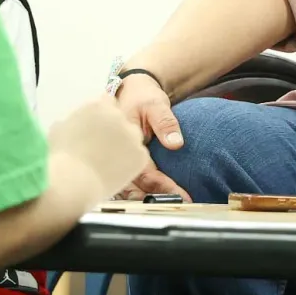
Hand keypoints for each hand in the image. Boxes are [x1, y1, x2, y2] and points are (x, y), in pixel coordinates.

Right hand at [47, 99, 152, 200]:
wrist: (73, 182)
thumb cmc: (60, 158)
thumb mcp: (58, 131)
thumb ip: (71, 122)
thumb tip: (70, 125)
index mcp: (98, 107)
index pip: (108, 102)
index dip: (103, 116)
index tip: (99, 128)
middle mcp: (118, 116)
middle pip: (122, 120)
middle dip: (115, 130)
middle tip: (103, 147)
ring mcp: (132, 135)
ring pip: (133, 137)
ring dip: (125, 145)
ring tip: (108, 162)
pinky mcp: (141, 154)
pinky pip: (139, 156)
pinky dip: (131, 163)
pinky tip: (115, 171)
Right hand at [113, 70, 188, 199]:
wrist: (131, 90)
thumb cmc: (142, 96)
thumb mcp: (155, 105)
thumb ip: (165, 123)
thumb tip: (176, 143)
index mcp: (122, 140)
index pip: (142, 171)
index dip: (161, 186)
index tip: (180, 195)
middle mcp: (116, 153)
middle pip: (131, 185)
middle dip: (152, 197)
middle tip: (177, 205)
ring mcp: (115, 158)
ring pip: (126, 186)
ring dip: (144, 197)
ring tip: (167, 204)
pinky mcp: (119, 161)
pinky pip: (126, 180)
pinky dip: (138, 191)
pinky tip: (152, 196)